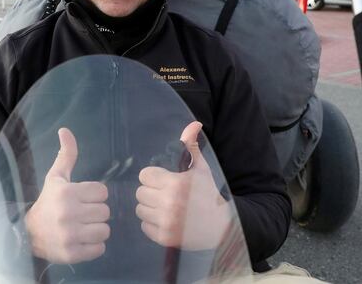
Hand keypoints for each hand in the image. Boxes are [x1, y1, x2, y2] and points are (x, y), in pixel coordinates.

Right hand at [24, 128, 110, 263]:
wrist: (28, 234)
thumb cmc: (48, 202)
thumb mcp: (56, 178)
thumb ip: (66, 155)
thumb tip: (65, 130)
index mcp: (67, 193)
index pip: (103, 192)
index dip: (95, 196)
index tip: (83, 199)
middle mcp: (68, 213)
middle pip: (105, 212)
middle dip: (96, 213)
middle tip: (82, 214)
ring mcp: (70, 235)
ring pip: (105, 230)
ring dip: (97, 230)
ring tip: (82, 228)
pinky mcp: (72, 253)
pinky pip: (100, 249)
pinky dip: (93, 247)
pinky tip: (81, 241)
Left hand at [135, 121, 233, 249]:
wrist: (221, 226)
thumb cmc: (208, 194)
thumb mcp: (201, 169)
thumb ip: (191, 146)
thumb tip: (194, 124)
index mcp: (176, 184)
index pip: (145, 176)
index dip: (153, 177)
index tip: (164, 180)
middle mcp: (169, 204)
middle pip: (140, 193)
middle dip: (151, 192)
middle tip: (164, 194)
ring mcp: (166, 223)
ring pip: (140, 210)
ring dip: (150, 208)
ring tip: (165, 207)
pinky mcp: (164, 238)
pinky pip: (144, 226)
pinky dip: (152, 224)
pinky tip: (166, 220)